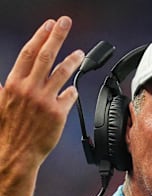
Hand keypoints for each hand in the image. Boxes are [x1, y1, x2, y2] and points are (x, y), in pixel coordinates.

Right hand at [0, 16, 83, 171]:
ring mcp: (44, 100)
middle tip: (65, 22)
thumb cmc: (9, 130)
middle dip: (56, 35)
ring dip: (72, 59)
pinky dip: (72, 91)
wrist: (17, 153)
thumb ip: (3, 90)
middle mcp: (29, 89)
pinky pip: (70, 96)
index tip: (48, 24)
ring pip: (62, 73)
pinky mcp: (58, 113)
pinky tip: (73, 90)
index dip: (40, 36)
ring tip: (79, 53)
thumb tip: (2, 81)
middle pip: (46, 55)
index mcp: (14, 84)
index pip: (28, 53)